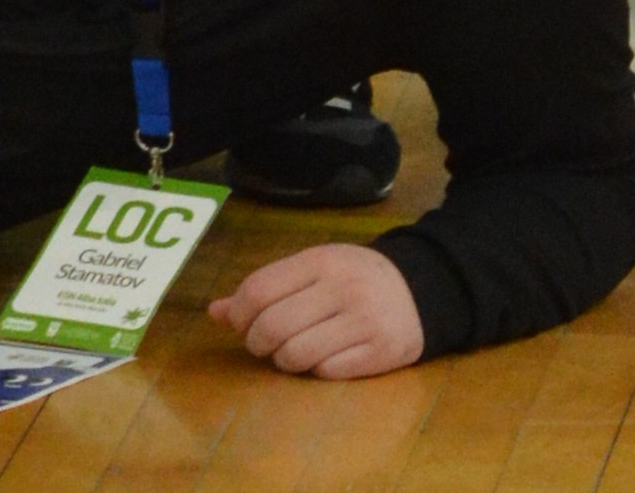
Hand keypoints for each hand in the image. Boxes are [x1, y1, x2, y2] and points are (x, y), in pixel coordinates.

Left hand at [208, 243, 425, 378]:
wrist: (420, 291)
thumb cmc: (353, 280)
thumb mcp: (311, 270)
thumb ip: (265, 289)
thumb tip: (214, 312)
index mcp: (319, 261)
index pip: (259, 289)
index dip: (239, 314)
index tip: (241, 323)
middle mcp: (342, 288)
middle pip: (273, 326)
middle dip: (257, 343)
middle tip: (262, 345)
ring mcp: (363, 321)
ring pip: (297, 354)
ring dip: (284, 360)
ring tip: (291, 353)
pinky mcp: (380, 353)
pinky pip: (327, 372)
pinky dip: (316, 370)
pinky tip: (322, 358)